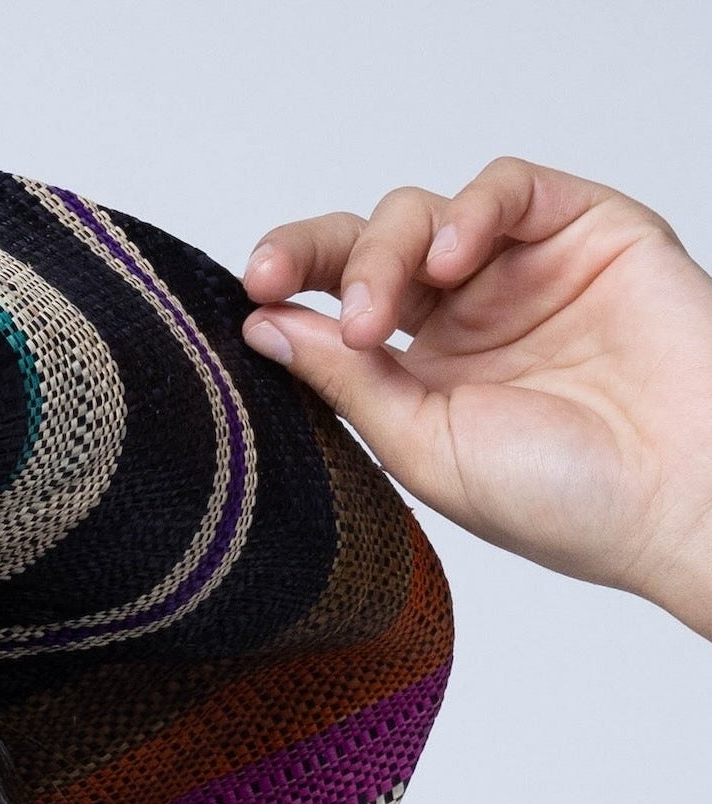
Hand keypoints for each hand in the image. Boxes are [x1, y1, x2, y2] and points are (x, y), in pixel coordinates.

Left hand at [242, 159, 711, 636]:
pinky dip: (468, 211)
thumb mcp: (426, 449)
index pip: (338, 311)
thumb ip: (349, 382)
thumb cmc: (565, 501)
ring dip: (384, 247)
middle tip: (279, 279)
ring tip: (376, 314)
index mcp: (423, 378)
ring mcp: (521, 272)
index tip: (249, 295)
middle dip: (315, 253)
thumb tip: (265, 326)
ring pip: (425, 214)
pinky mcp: (581, 228)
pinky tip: (451, 261)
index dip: (290, 289)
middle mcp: (467, 319)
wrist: (676, 496)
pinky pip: (506, 188)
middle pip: (368, 249)